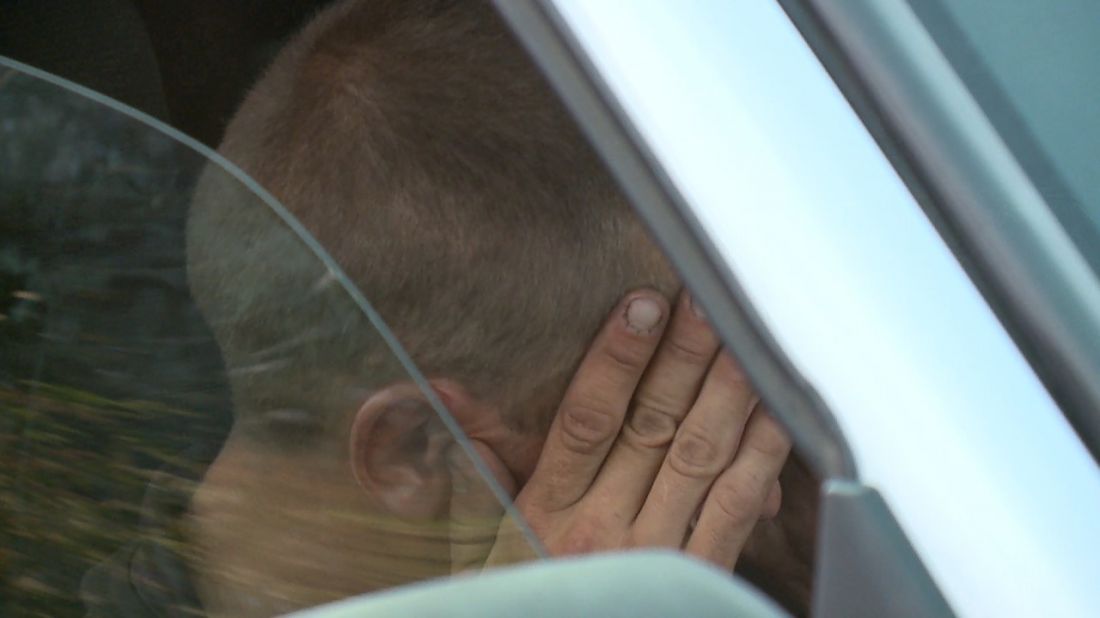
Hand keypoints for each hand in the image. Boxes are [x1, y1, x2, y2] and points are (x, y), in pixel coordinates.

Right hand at [448, 290, 790, 571]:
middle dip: (682, 357)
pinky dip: (760, 458)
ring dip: (726, 394)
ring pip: (698, 457)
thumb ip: (477, 463)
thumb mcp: (483, 535)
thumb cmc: (523, 591)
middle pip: (650, 425)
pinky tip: (774, 415)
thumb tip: (439, 389)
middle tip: (705, 302)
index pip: (586, 419)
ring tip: (744, 342)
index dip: (617, 359)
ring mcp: (654, 553)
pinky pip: (735, 509)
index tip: (641, 307)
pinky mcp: (698, 575)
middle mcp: (602, 527)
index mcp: (546, 509)